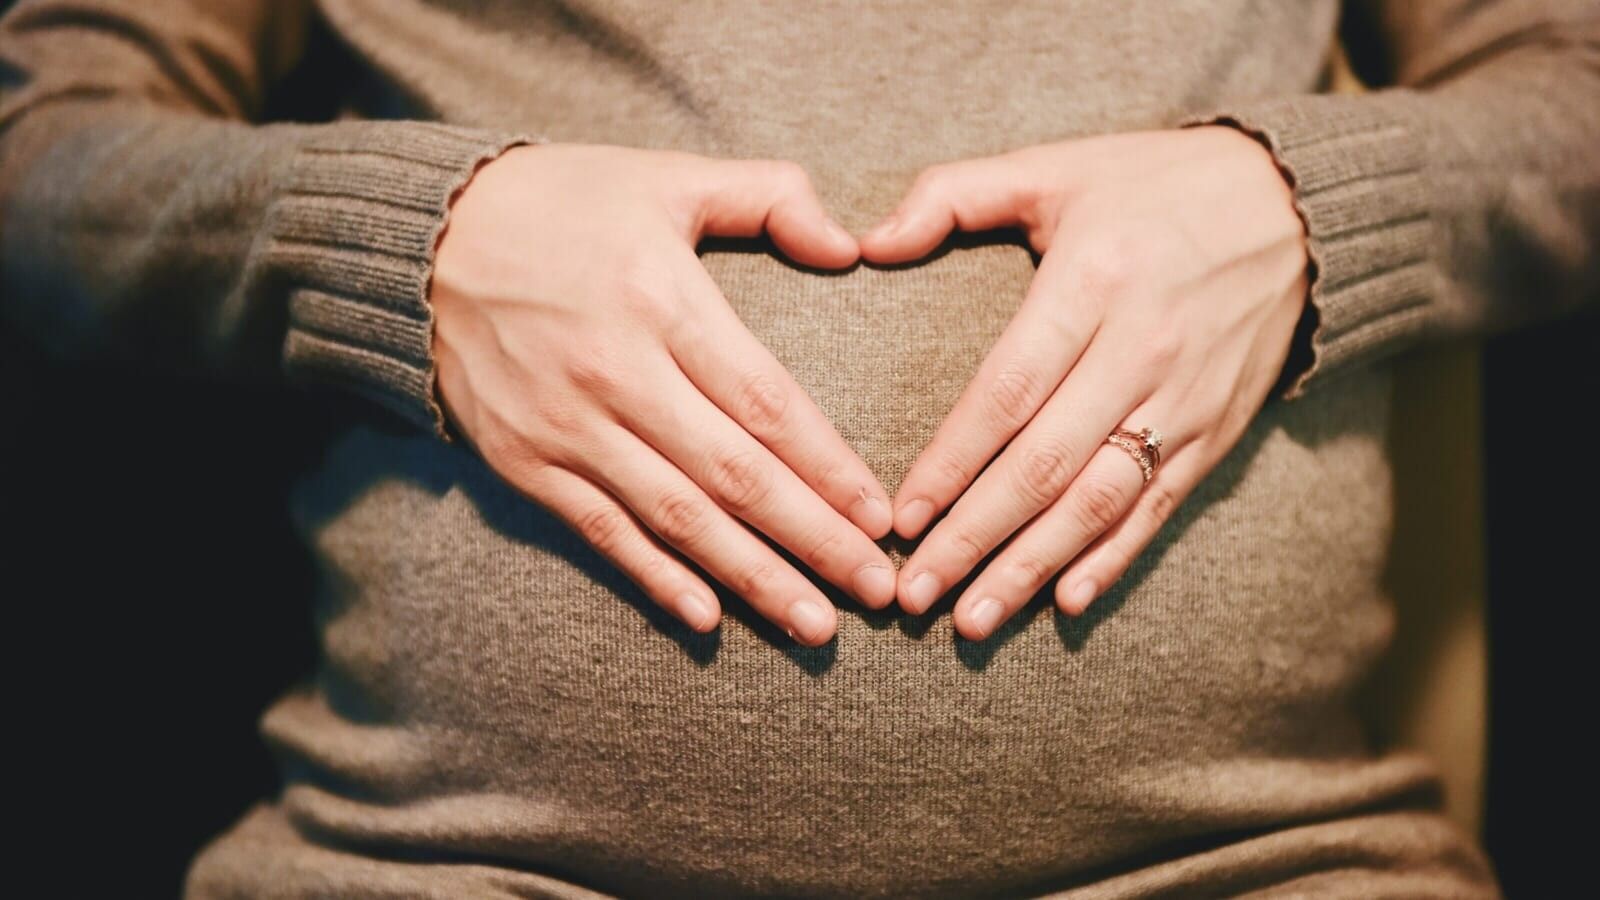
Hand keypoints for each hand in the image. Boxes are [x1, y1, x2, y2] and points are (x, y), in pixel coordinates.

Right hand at [431, 144, 895, 645]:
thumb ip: (769, 197)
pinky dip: (655, 578)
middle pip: (734, 475)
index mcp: (661, 299)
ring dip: (753, 578)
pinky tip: (709, 619)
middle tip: (879, 592)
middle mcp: (615, 372)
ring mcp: (564, 426)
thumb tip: (850, 246)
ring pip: (676, 518)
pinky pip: (601, 532)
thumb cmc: (563, 203)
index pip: (765, 402)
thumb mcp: (667, 176)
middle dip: (815, 540)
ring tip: (818, 625)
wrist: (424, 238)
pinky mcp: (523, 462)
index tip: (882, 518)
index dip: (829, 467)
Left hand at [860, 126, 1308, 638]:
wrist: (1297, 205)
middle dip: (974, 537)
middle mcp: (1142, 349)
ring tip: (973, 620)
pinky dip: (1113, 559)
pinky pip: (1160, 506)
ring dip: (1032, 567)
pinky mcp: (1218, 429)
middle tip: (914, 594)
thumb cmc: (1154, 185)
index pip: (1007, 391)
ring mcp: (1186, 397)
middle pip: (1045, 464)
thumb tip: (866, 242)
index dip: (951, 461)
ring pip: (1099, 501)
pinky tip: (1065, 602)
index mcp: (1092, 281)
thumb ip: (952, 196)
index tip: (900, 518)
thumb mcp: (1054, 166)